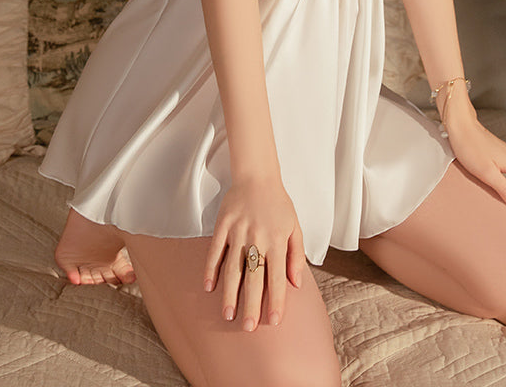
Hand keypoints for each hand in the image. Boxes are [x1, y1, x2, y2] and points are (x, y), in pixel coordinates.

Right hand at [203, 175, 305, 329]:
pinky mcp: (223, 226)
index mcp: (277, 241)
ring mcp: (238, 232)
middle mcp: (258, 238)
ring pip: (233, 269)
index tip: (273, 322)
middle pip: (254, 278)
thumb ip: (296, 256)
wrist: (257, 177)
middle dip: (251, 305)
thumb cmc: (279, 204)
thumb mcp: (294, 227)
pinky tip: (208, 287)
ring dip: (230, 293)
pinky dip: (211, 269)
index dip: (275, 301)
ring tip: (228, 315)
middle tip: (248, 328)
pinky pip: (215, 251)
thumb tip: (296, 284)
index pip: (277, 277)